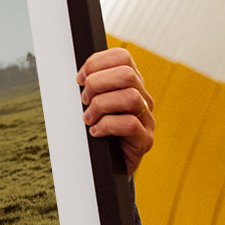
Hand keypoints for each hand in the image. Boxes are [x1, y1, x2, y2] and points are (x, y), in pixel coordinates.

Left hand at [77, 48, 154, 175]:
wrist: (107, 167)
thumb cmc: (97, 131)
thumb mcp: (91, 104)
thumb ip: (90, 87)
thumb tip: (77, 77)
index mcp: (130, 84)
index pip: (122, 57)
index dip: (96, 63)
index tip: (79, 79)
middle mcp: (143, 98)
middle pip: (127, 74)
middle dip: (97, 84)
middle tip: (84, 101)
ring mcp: (147, 119)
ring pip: (130, 97)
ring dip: (101, 106)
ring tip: (89, 118)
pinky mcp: (145, 140)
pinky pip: (130, 124)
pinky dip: (106, 126)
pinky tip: (95, 132)